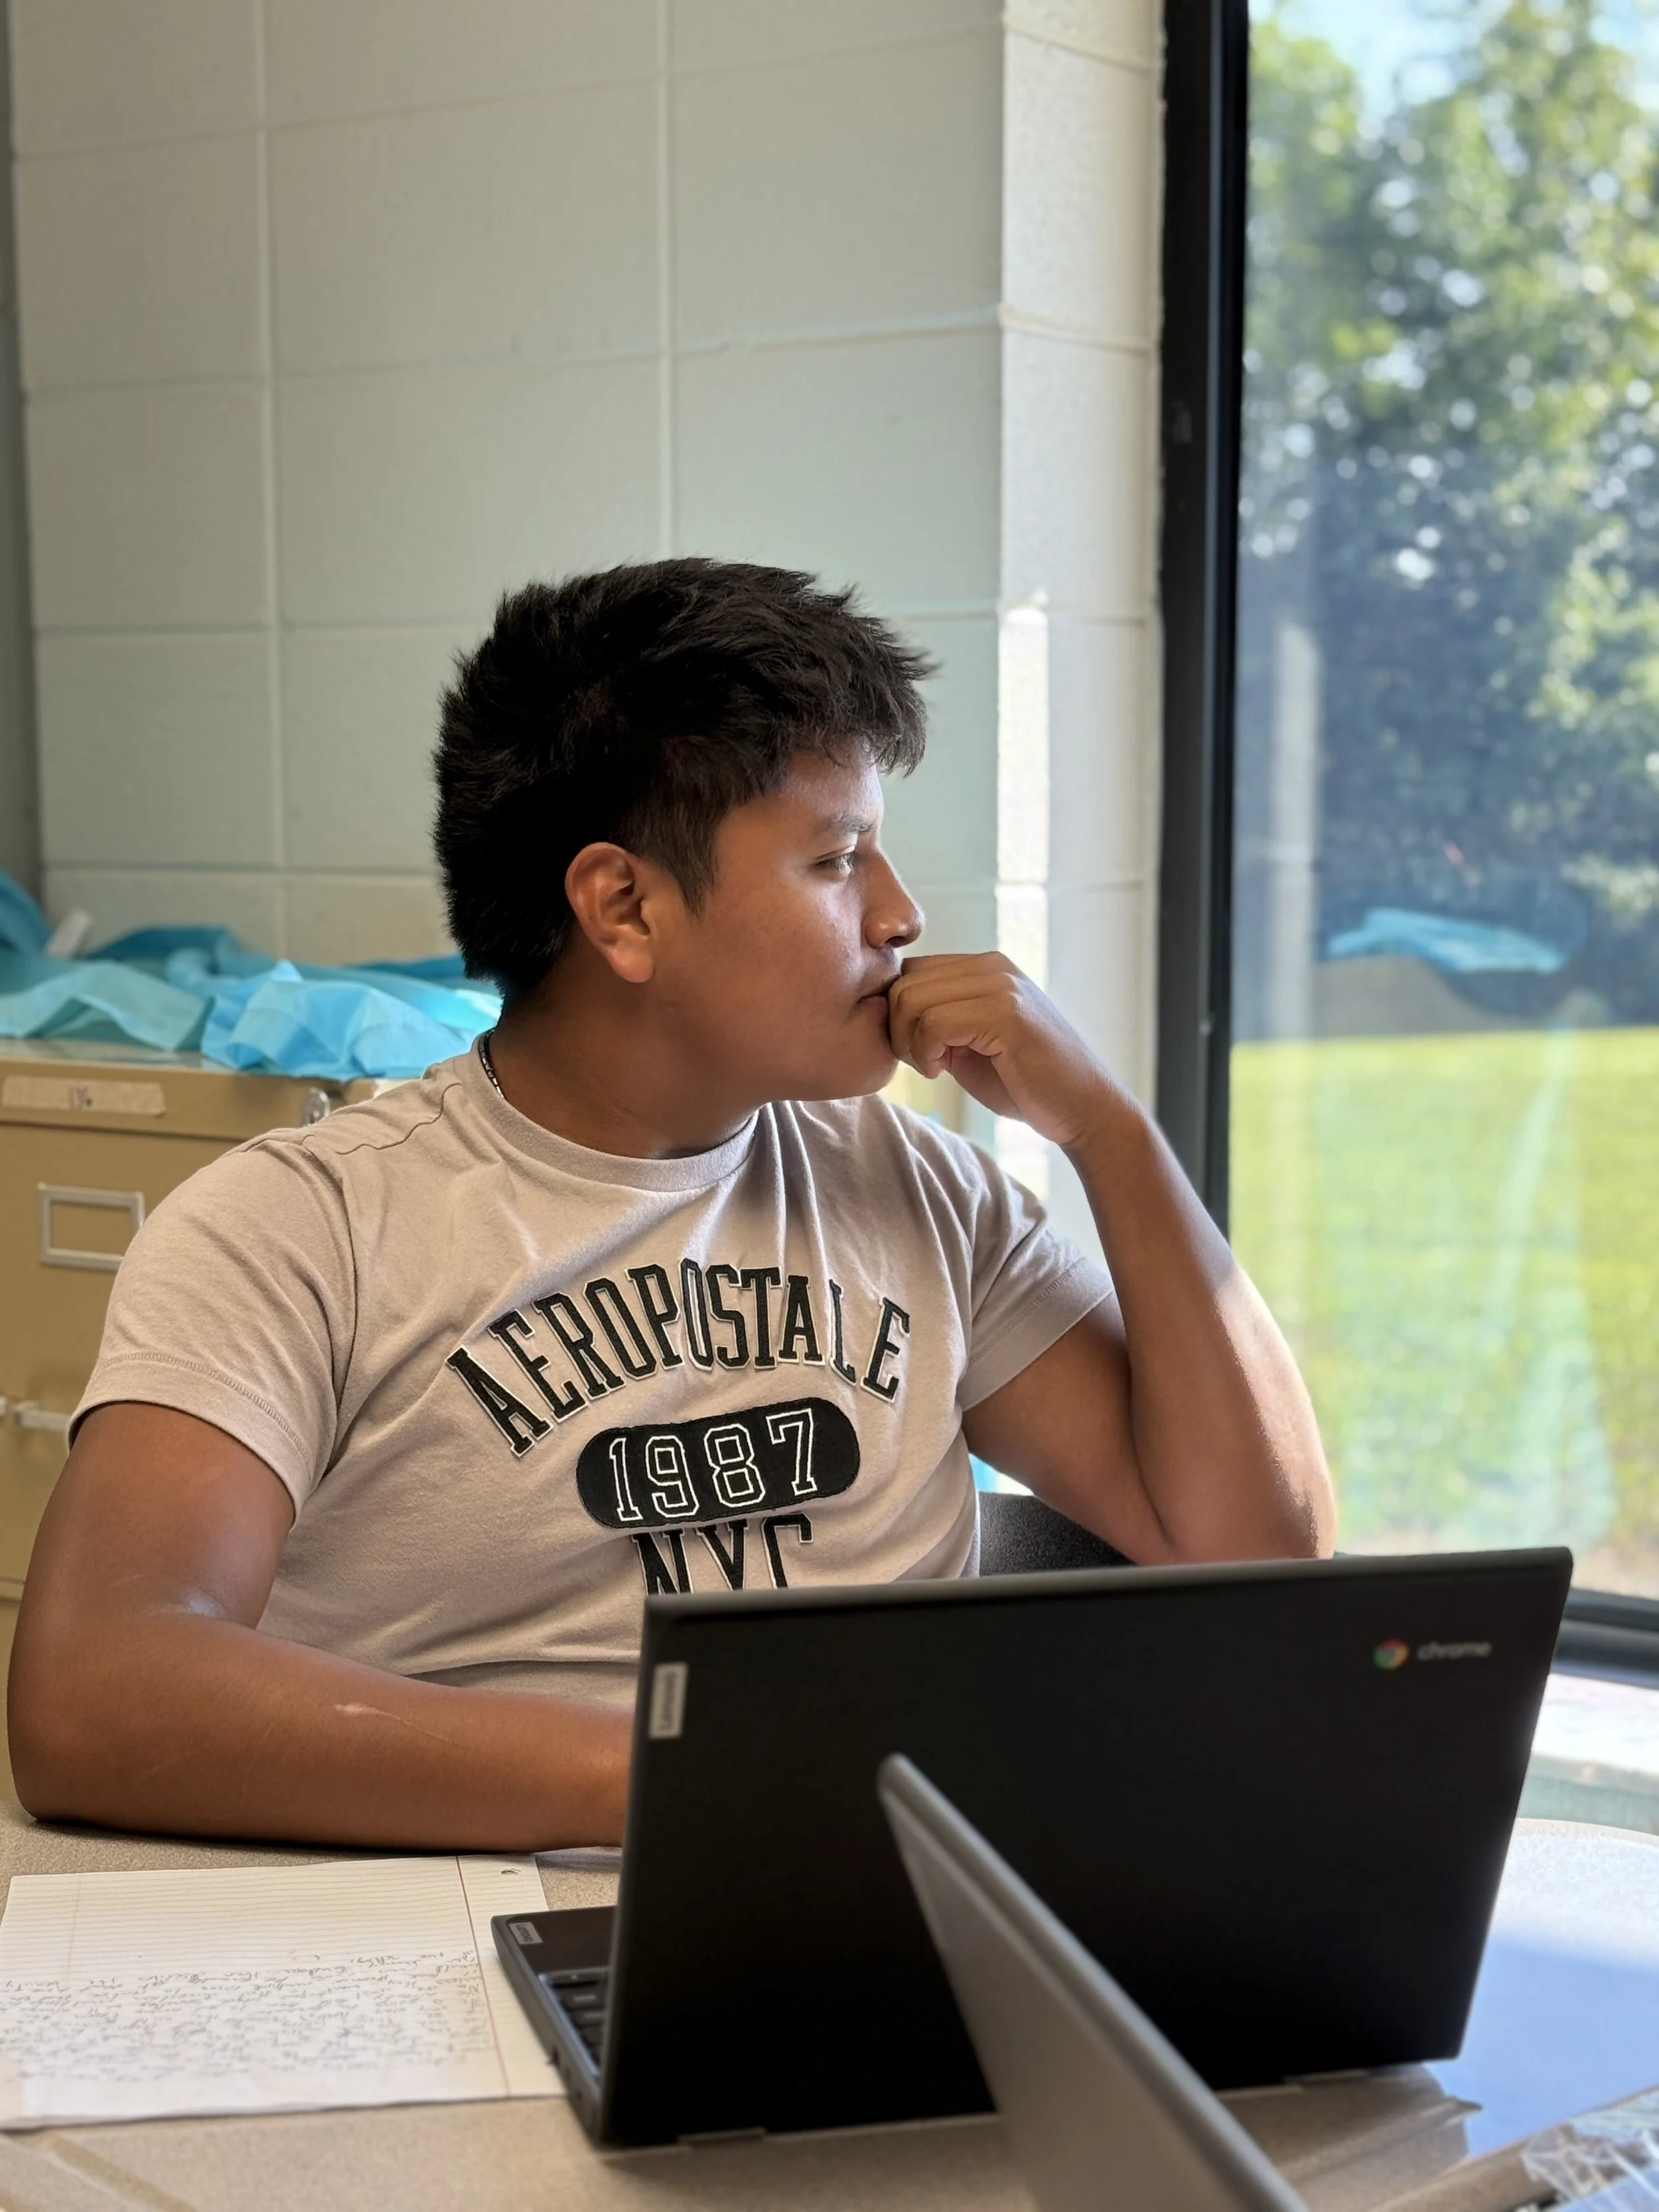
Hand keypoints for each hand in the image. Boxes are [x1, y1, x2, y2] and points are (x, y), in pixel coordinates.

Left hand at [885, 953, 1116, 1150]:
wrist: (1082, 1109)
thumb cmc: (1024, 1082)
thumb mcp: (970, 1042)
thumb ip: (936, 1019)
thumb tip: (885, 1012)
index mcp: (984, 967)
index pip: (910, 970)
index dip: (899, 1014)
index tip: (918, 1050)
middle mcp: (992, 966)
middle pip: (903, 982)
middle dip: (897, 1030)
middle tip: (923, 1063)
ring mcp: (1001, 986)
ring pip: (912, 999)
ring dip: (910, 1043)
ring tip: (935, 1067)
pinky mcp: (1007, 1014)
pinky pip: (935, 1023)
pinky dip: (926, 1053)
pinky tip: (944, 1072)